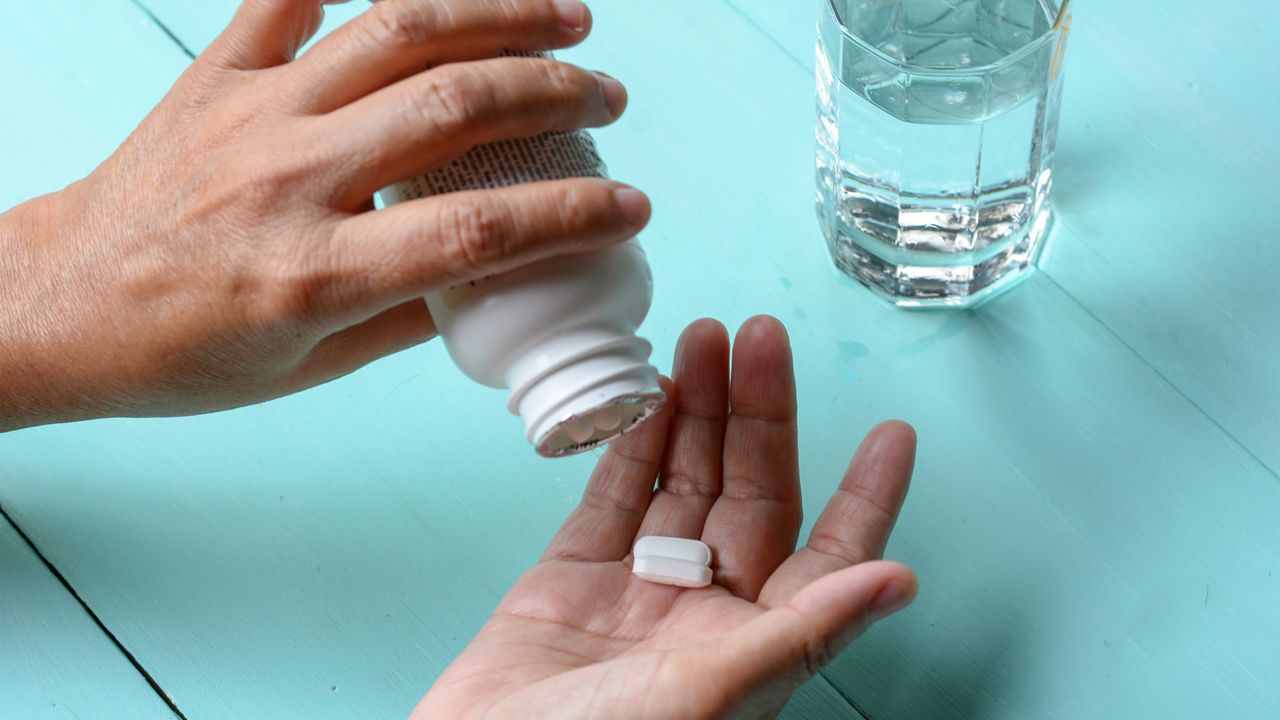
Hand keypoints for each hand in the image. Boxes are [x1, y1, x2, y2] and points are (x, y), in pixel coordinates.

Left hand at [0, 0, 646, 430]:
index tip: (631, 206)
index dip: (571, 215)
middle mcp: (289, 181)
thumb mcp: (309, 365)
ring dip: (496, 14)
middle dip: (553, 91)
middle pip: (451, 107)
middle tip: (607, 96)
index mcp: (314, 274)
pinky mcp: (216, 75)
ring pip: (394, 31)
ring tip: (563, 18)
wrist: (60, 305)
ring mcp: (251, 114)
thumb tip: (490, 276)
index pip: (475, 233)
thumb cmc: (183, 352)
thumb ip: (408, 314)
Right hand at [418, 316, 917, 718]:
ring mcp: (638, 592)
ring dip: (698, 411)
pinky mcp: (571, 579)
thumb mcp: (717, 691)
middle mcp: (705, 614)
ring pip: (681, 482)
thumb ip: (803, 629)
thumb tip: (899, 581)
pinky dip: (632, 443)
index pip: (829, 556)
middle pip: (750, 496)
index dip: (864, 496)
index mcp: (755, 646)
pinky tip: (652, 393)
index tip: (891, 430)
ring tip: (705, 339)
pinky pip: (612, 497)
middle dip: (759, 415)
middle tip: (761, 337)